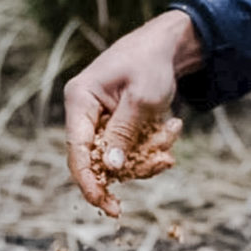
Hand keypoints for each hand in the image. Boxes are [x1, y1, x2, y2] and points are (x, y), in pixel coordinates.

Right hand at [64, 10, 203, 213]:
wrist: (166, 48)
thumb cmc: (150, 63)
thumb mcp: (141, 98)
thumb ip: (124, 132)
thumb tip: (111, 168)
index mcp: (80, 100)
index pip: (77, 148)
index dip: (87, 179)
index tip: (102, 202)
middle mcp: (86, 114)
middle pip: (99, 160)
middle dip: (132, 166)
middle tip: (162, 163)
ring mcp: (102, 122)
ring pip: (120, 159)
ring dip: (149, 153)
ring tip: (173, 129)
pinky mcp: (118, 128)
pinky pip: (131, 151)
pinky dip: (153, 146)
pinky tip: (172, 127)